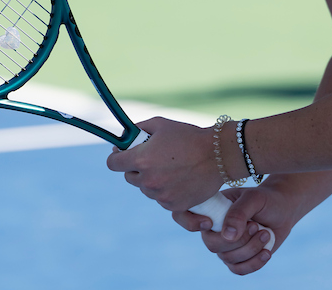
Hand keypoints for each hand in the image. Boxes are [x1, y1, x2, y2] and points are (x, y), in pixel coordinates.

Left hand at [105, 117, 221, 210]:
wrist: (218, 155)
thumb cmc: (188, 137)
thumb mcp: (160, 124)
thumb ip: (138, 130)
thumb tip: (124, 137)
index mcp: (141, 159)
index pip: (113, 164)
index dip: (116, 158)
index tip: (121, 154)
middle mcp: (148, 180)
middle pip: (129, 177)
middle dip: (137, 168)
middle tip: (153, 158)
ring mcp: (161, 195)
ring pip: (146, 189)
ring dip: (152, 180)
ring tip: (171, 167)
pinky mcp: (174, 206)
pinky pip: (161, 199)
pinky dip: (166, 191)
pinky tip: (179, 179)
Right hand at [172, 182, 295, 275]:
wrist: (283, 210)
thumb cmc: (266, 200)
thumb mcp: (254, 199)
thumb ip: (238, 213)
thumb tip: (227, 236)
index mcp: (210, 208)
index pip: (183, 215)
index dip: (188, 222)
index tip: (209, 222)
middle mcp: (213, 228)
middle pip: (211, 244)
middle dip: (237, 240)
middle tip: (255, 225)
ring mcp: (225, 245)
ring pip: (228, 258)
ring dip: (250, 249)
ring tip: (265, 233)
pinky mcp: (238, 258)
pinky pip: (238, 270)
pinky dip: (254, 263)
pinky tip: (266, 252)